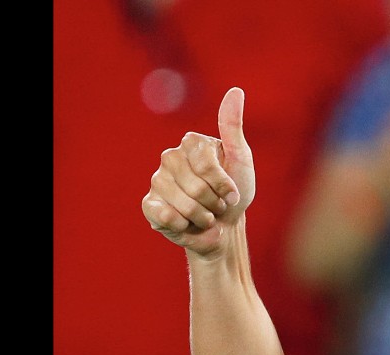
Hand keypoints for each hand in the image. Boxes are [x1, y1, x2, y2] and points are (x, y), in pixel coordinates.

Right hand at [141, 87, 255, 255]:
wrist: (225, 227)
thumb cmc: (234, 193)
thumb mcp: (241, 159)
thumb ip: (233, 127)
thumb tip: (236, 91)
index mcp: (191, 143)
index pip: (206, 165)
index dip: (224, 185)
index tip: (233, 193)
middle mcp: (170, 157)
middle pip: (196, 187)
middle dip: (214, 203)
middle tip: (218, 205)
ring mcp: (157, 180)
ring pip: (183, 204)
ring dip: (203, 217)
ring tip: (206, 215)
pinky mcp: (149, 204)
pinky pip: (165, 216)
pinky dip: (183, 225)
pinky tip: (186, 223)